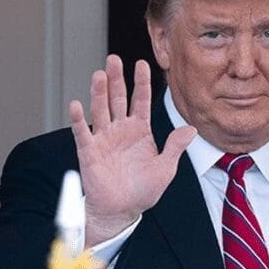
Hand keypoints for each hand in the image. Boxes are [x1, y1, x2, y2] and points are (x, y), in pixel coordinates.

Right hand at [70, 55, 196, 246]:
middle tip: (114, 59)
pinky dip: (78, 119)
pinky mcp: (89, 152)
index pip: (141, 101)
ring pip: (100, 110)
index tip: (142, 63)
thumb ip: (175, 147)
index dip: (141, 83)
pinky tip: (76, 104)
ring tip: (99, 74)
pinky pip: (83, 133)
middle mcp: (120, 130)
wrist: (122, 210)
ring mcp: (103, 139)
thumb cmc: (144, 190)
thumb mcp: (165, 168)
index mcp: (140, 131)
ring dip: (98, 93)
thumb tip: (192, 128)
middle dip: (116, 79)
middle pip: (117, 99)